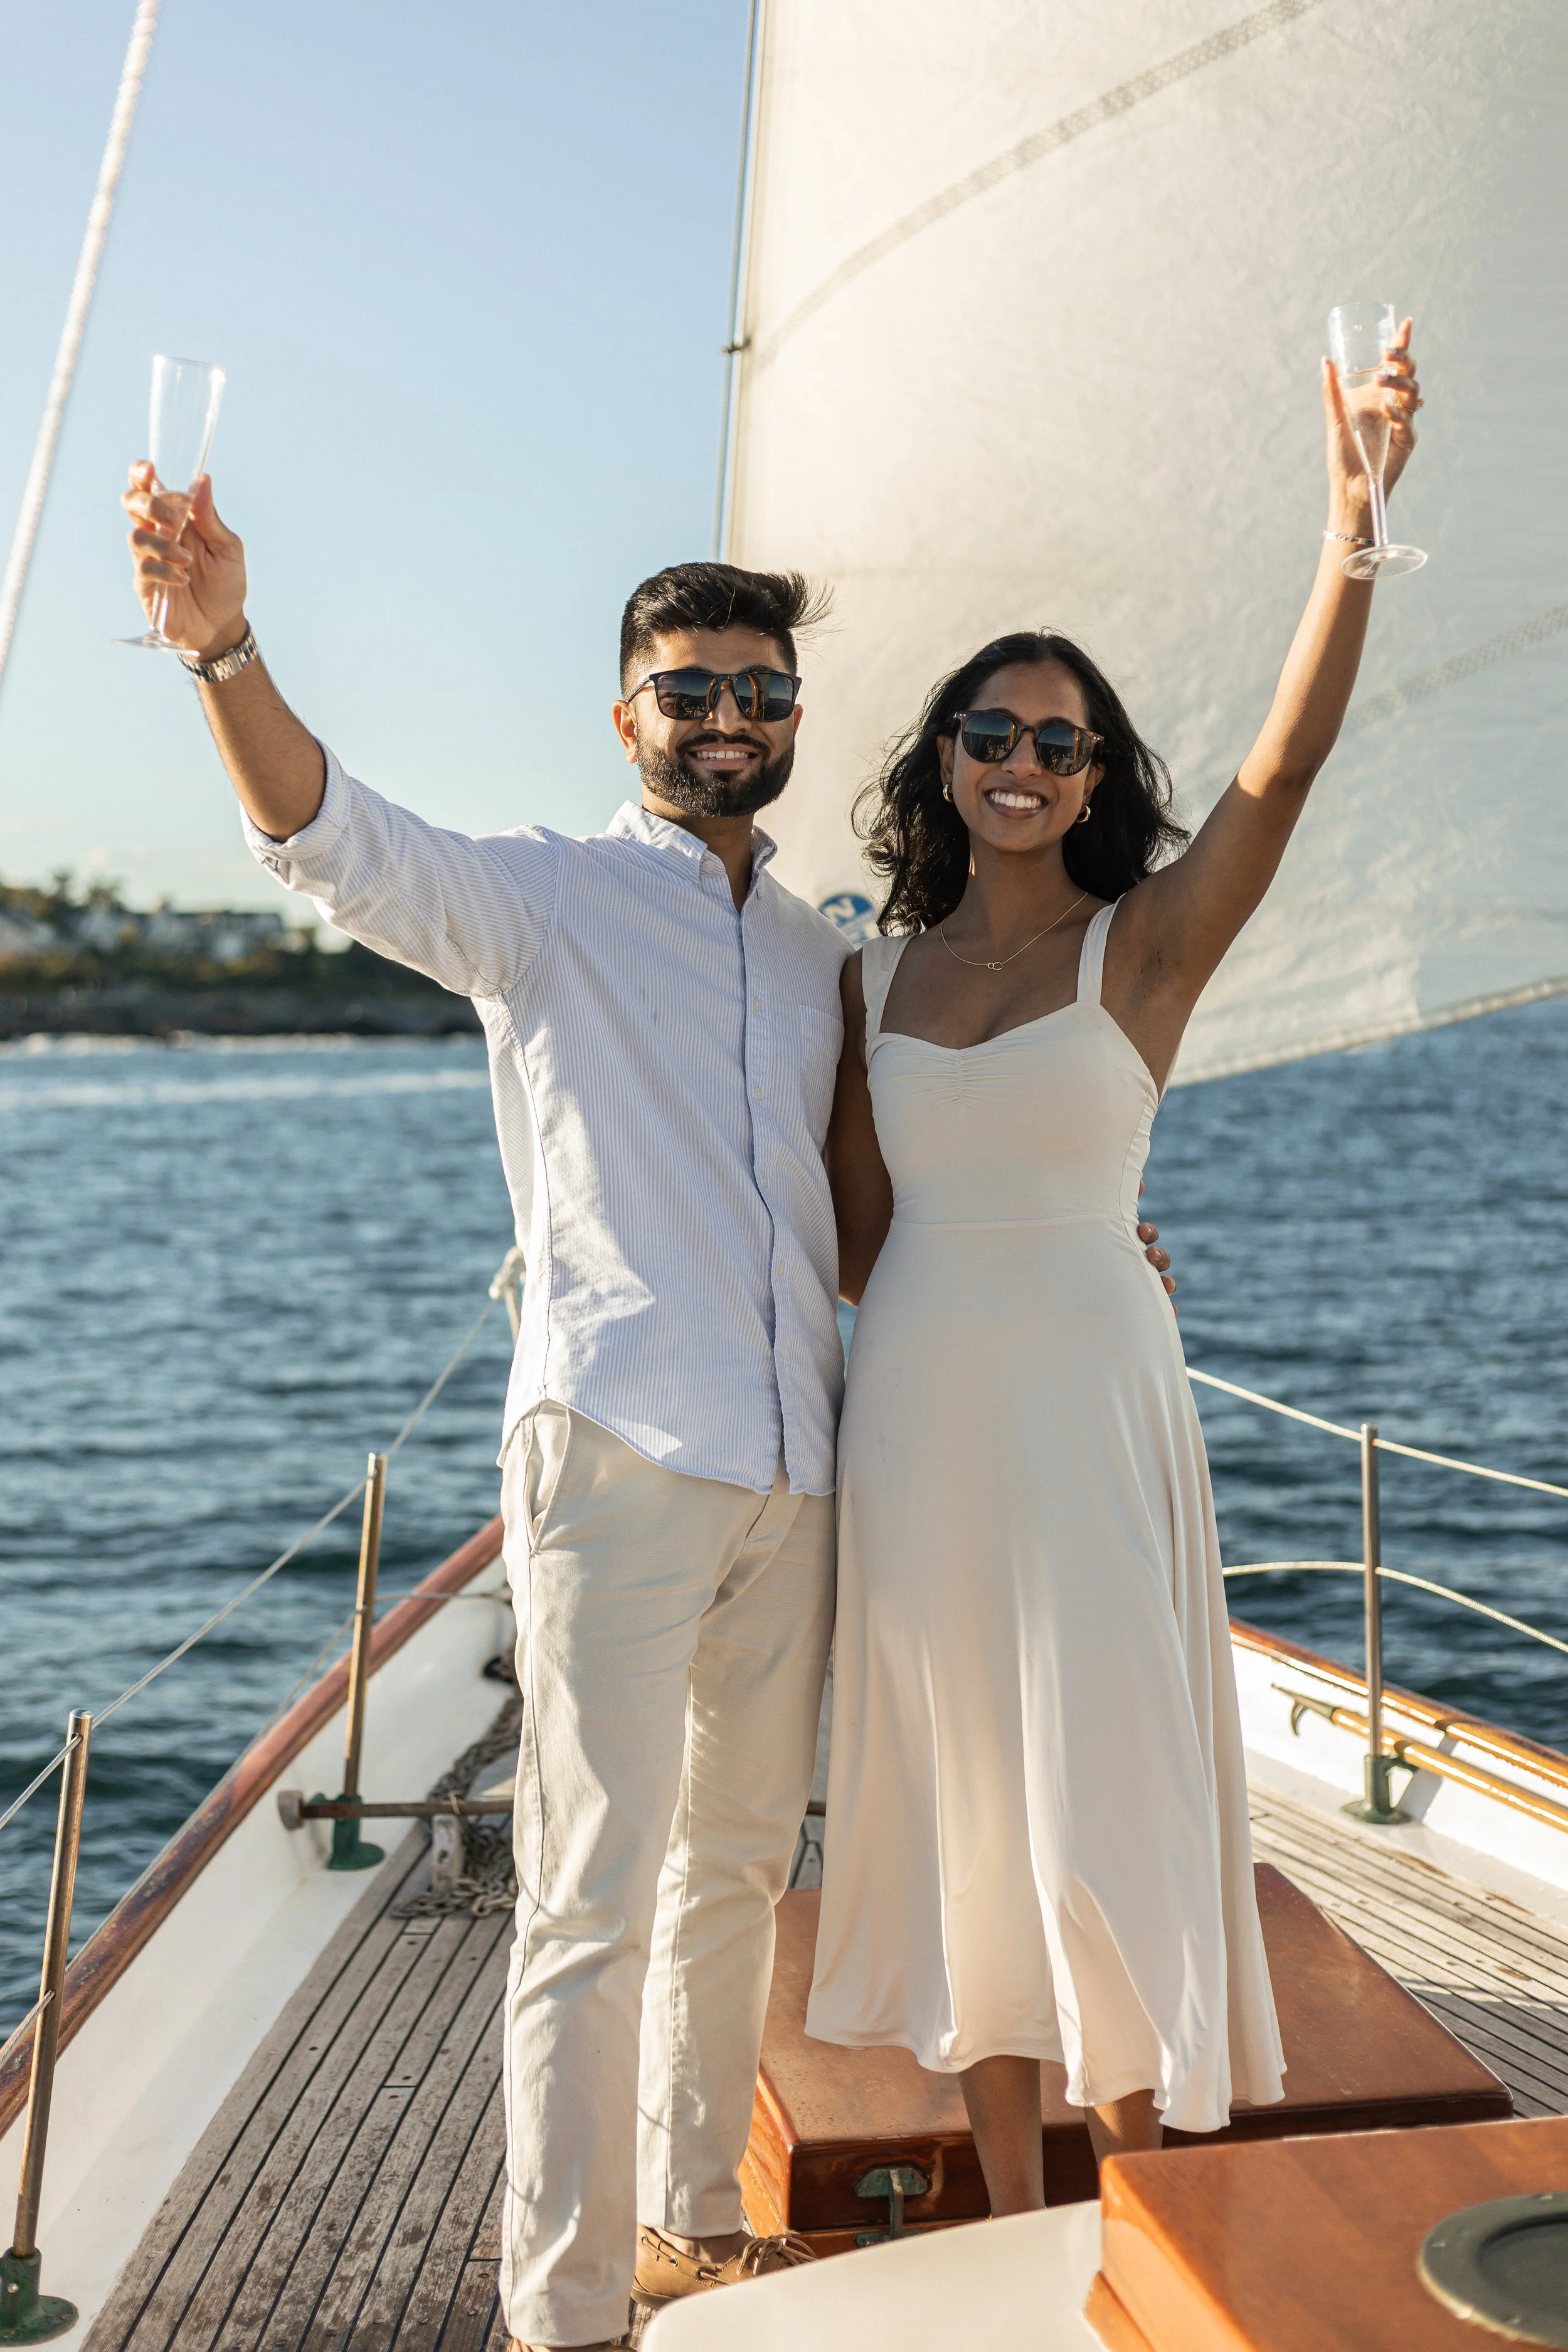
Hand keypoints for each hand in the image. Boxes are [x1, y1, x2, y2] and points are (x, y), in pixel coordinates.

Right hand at [122, 465, 246, 656]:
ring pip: (136, 536)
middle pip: (132, 504)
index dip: (141, 474)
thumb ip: (210, 517)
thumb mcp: (228, 547)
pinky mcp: (145, 584)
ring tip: (187, 561)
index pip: (149, 488)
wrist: (223, 624)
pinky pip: (143, 568)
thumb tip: (202, 479)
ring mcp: (148, 558)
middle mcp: (157, 533)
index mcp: (176, 518)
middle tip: (175, 519)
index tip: (149, 469)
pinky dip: (164, 570)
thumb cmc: (225, 583)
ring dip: (163, 544)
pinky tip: (183, 579)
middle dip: (149, 505)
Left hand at [1323, 318, 1421, 519]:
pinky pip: (1407, 421)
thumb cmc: (1343, 454)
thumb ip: (1332, 391)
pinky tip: (1387, 409)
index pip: (1394, 364)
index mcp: (1379, 394)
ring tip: (1382, 379)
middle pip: (1408, 372)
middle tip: (1388, 354)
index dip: (1402, 343)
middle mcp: (1394, 404)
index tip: (1404, 323)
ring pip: (1412, 392)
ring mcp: (1403, 420)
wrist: (1350, 486)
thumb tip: (1325, 359)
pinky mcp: (1407, 440)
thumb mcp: (1335, 419)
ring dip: (1399, 382)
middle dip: (1402, 359)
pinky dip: (1398, 413)